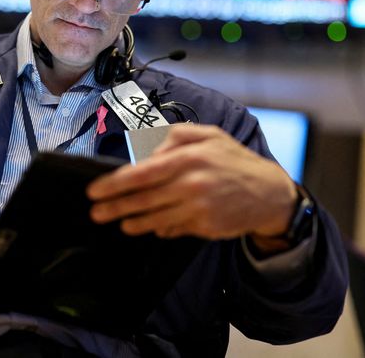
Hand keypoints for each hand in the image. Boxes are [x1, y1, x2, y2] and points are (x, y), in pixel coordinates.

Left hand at [87, 124, 296, 242]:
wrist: (269, 193)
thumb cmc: (234, 161)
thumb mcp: (208, 136)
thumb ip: (174, 137)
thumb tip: (146, 153)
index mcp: (189, 158)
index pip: (142, 173)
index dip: (114, 184)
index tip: (95, 190)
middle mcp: (192, 184)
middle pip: (143, 199)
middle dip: (114, 207)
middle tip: (96, 212)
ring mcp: (198, 209)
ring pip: (155, 219)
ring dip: (133, 222)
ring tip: (119, 221)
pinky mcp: (205, 228)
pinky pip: (174, 229)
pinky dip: (161, 228)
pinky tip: (151, 226)